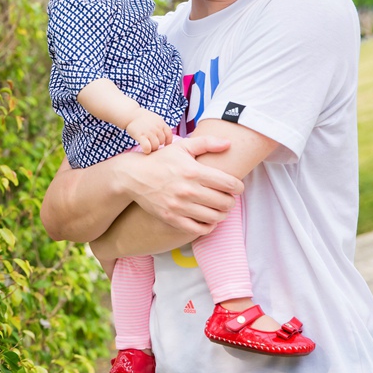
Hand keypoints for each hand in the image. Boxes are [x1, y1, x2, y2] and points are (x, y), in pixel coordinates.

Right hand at [117, 135, 242, 238]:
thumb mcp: (182, 146)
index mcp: (193, 171)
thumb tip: (229, 143)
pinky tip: (208, 220)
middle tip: (228, 198)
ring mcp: (179, 206)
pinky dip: (208, 226)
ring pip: (214, 217)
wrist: (133, 176)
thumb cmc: (161, 160)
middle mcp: (188, 190)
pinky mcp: (171, 218)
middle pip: (224, 202)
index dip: (238, 187)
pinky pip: (198, 229)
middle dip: (231, 201)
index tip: (236, 187)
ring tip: (219, 209)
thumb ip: (207, 143)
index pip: (229, 184)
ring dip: (222, 214)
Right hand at [125, 109, 172, 152]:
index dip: (167, 142)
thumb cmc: (143, 119)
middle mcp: (156, 127)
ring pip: (155, 146)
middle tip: (151, 143)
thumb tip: (167, 138)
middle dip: (157, 144)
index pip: (169, 135)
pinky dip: (147, 150)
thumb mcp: (156, 119)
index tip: (164, 145)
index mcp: (161, 123)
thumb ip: (162, 127)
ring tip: (147, 146)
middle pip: (161, 142)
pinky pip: (147, 146)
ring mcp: (149, 131)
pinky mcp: (140, 135)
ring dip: (152, 148)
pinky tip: (145, 150)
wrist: (131, 115)